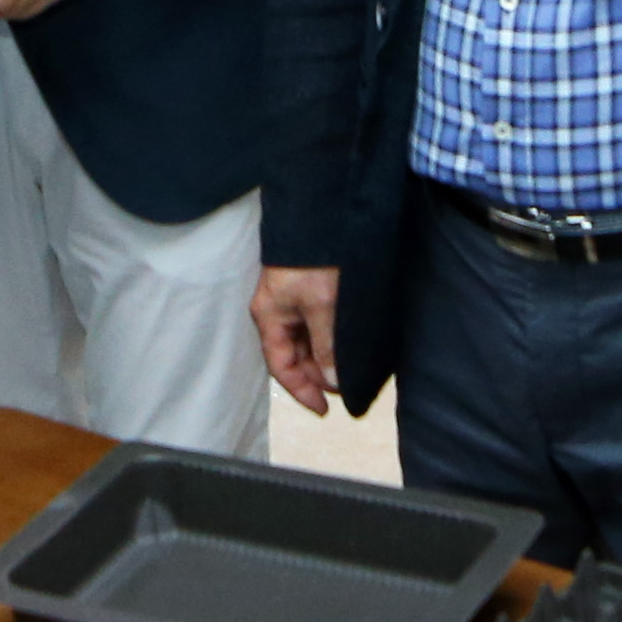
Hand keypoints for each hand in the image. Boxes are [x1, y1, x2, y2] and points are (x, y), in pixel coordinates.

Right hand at [251, 266, 340, 415]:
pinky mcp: (312, 288)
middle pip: (295, 355)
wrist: (323, 213)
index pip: (280, 365)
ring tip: (351, 369)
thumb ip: (326, 347)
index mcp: (270, 315)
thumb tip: (333, 382)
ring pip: (309, 340)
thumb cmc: (314, 258)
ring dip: (327, 357)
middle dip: (318, 375)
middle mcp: (279, 309)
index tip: (324, 409)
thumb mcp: (322, 306)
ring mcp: (294, 298)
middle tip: (345, 388)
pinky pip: (319, 324)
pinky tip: (349, 345)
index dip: (301, 390)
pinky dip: (333, 340)